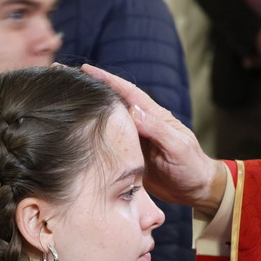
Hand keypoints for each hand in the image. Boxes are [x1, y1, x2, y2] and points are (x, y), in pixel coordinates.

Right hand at [81, 64, 227, 215]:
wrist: (195, 191)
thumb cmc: (191, 167)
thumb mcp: (178, 147)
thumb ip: (157, 129)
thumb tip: (133, 109)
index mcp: (154, 116)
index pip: (127, 93)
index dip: (107, 80)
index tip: (85, 69)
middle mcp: (141, 125)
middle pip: (112, 103)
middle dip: (92, 90)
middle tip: (68, 80)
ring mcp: (133, 141)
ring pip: (107, 122)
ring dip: (88, 112)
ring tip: (65, 102)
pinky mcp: (127, 157)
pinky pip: (107, 143)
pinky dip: (92, 136)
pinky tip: (75, 134)